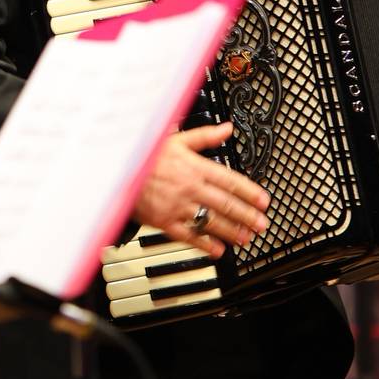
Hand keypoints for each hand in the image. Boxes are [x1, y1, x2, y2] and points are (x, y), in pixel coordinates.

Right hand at [133, 122, 269, 258]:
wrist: (115, 170)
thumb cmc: (144, 154)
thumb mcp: (176, 138)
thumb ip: (205, 135)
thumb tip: (227, 128)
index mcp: (195, 167)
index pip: (230, 180)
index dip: (249, 192)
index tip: (263, 201)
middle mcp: (190, 188)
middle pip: (225, 204)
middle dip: (246, 215)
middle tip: (261, 224)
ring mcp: (178, 206)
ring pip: (210, 221)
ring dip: (231, 231)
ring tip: (246, 237)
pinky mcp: (164, 221)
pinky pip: (188, 236)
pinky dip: (204, 244)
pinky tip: (217, 250)